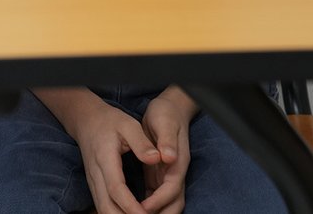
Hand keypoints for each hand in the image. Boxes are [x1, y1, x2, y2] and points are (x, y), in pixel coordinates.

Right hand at [64, 100, 160, 213]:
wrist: (86, 121)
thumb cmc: (109, 121)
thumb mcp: (128, 124)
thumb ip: (142, 142)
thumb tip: (157, 159)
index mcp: (105, 158)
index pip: (116, 188)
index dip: (130, 205)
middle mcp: (95, 174)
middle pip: (106, 206)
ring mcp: (92, 182)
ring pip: (103, 209)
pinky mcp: (94, 186)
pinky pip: (103, 206)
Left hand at [138, 88, 194, 213]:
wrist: (169, 109)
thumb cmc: (166, 114)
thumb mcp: (164, 122)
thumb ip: (167, 140)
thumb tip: (169, 156)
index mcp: (178, 162)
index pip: (172, 189)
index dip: (158, 201)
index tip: (142, 208)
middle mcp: (175, 172)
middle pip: (174, 203)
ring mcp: (168, 175)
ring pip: (165, 203)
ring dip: (154, 213)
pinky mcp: (159, 174)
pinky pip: (155, 196)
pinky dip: (148, 206)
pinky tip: (134, 209)